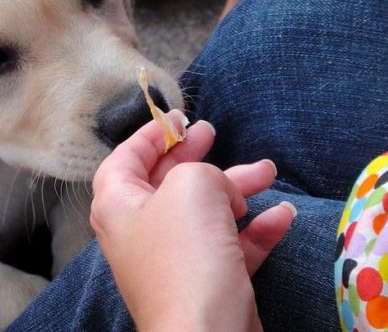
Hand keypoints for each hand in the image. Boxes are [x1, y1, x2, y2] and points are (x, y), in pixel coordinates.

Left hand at [90, 110, 295, 330]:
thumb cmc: (185, 255)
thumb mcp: (190, 187)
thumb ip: (201, 171)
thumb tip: (220, 189)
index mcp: (117, 204)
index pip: (125, 158)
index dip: (149, 134)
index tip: (177, 117)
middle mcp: (138, 231)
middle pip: (164, 182)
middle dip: (193, 157)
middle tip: (213, 133)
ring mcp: (171, 259)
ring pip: (203, 212)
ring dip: (236, 189)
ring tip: (267, 171)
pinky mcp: (204, 283)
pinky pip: (228, 246)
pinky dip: (254, 229)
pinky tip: (282, 215)